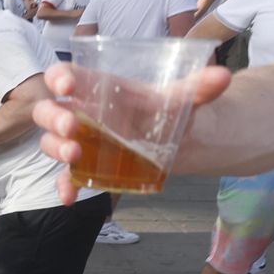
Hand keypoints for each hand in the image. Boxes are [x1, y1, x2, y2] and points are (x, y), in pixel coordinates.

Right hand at [32, 61, 232, 205]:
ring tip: (74, 155)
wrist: (176, 138)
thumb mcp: (183, 98)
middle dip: (54, 118)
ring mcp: (79, 140)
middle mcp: (82, 112)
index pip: (65, 75)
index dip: (59, 78)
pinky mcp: (85, 166)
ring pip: (50, 141)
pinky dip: (63, 186)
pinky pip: (64, 176)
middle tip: (72, 127)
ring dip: (56, 148)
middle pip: (49, 110)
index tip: (66, 86)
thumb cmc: (169, 110)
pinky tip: (69, 198)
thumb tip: (224, 76)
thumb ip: (200, 87)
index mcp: (98, 87)